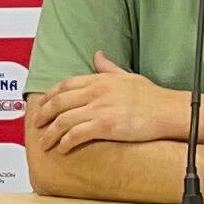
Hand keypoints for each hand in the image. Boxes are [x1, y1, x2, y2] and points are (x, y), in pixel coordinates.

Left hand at [24, 52, 184, 154]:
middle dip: (43, 114)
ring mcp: (99, 109)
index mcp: (100, 80)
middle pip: (59, 102)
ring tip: (44, 143)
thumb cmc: (152, 97)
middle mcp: (96, 92)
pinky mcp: (105, 126)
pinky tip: (62, 148)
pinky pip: (77, 134)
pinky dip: (66, 142)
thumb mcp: (127, 76)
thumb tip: (97, 54)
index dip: (49, 95)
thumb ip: (108, 67)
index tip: (41, 104)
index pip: (65, 85)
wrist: (168, 111)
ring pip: (63, 120)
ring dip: (50, 133)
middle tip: (36, 124)